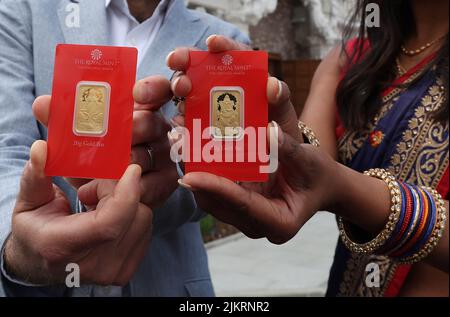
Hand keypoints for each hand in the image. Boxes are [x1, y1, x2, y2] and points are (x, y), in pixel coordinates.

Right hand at [5, 141, 151, 284]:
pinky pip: (146, 229)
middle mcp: (92, 266)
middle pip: (131, 215)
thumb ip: (36, 176)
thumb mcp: (28, 204)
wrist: (41, 265)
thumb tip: (41, 148)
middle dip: (118, 191)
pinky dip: (132, 216)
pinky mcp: (127, 271)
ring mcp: (112, 273)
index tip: (131, 169)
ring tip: (96, 206)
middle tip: (91, 190)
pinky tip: (108, 218)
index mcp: (62, 247)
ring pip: (143, 219)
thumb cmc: (35, 232)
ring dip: (126, 204)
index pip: (109, 224)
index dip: (126, 194)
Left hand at [33, 75, 177, 207]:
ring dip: (124, 163)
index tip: (136, 93)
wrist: (94, 195)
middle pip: (152, 122)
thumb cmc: (90, 157)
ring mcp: (162, 156)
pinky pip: (154, 183)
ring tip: (101, 171)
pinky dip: (131, 188)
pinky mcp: (164, 182)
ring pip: (149, 155)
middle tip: (118, 132)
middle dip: (133, 127)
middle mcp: (155, 130)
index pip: (156, 90)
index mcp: (138, 109)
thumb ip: (60, 120)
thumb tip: (42, 104)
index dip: (151, 88)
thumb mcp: (73, 138)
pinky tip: (112, 191)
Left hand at [166, 35, 325, 242]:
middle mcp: (258, 226)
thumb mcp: (310, 160)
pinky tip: (191, 147)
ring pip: (211, 200)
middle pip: (218, 204)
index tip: (191, 174)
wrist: (321, 185)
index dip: (217, 188)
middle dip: (196, 177)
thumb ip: (289, 147)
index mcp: (279, 222)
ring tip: (179, 142)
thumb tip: (269, 131)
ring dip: (194, 172)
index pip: (242, 205)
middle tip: (178, 147)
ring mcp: (246, 219)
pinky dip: (203, 171)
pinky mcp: (238, 207)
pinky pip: (214, 191)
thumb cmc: (319, 175)